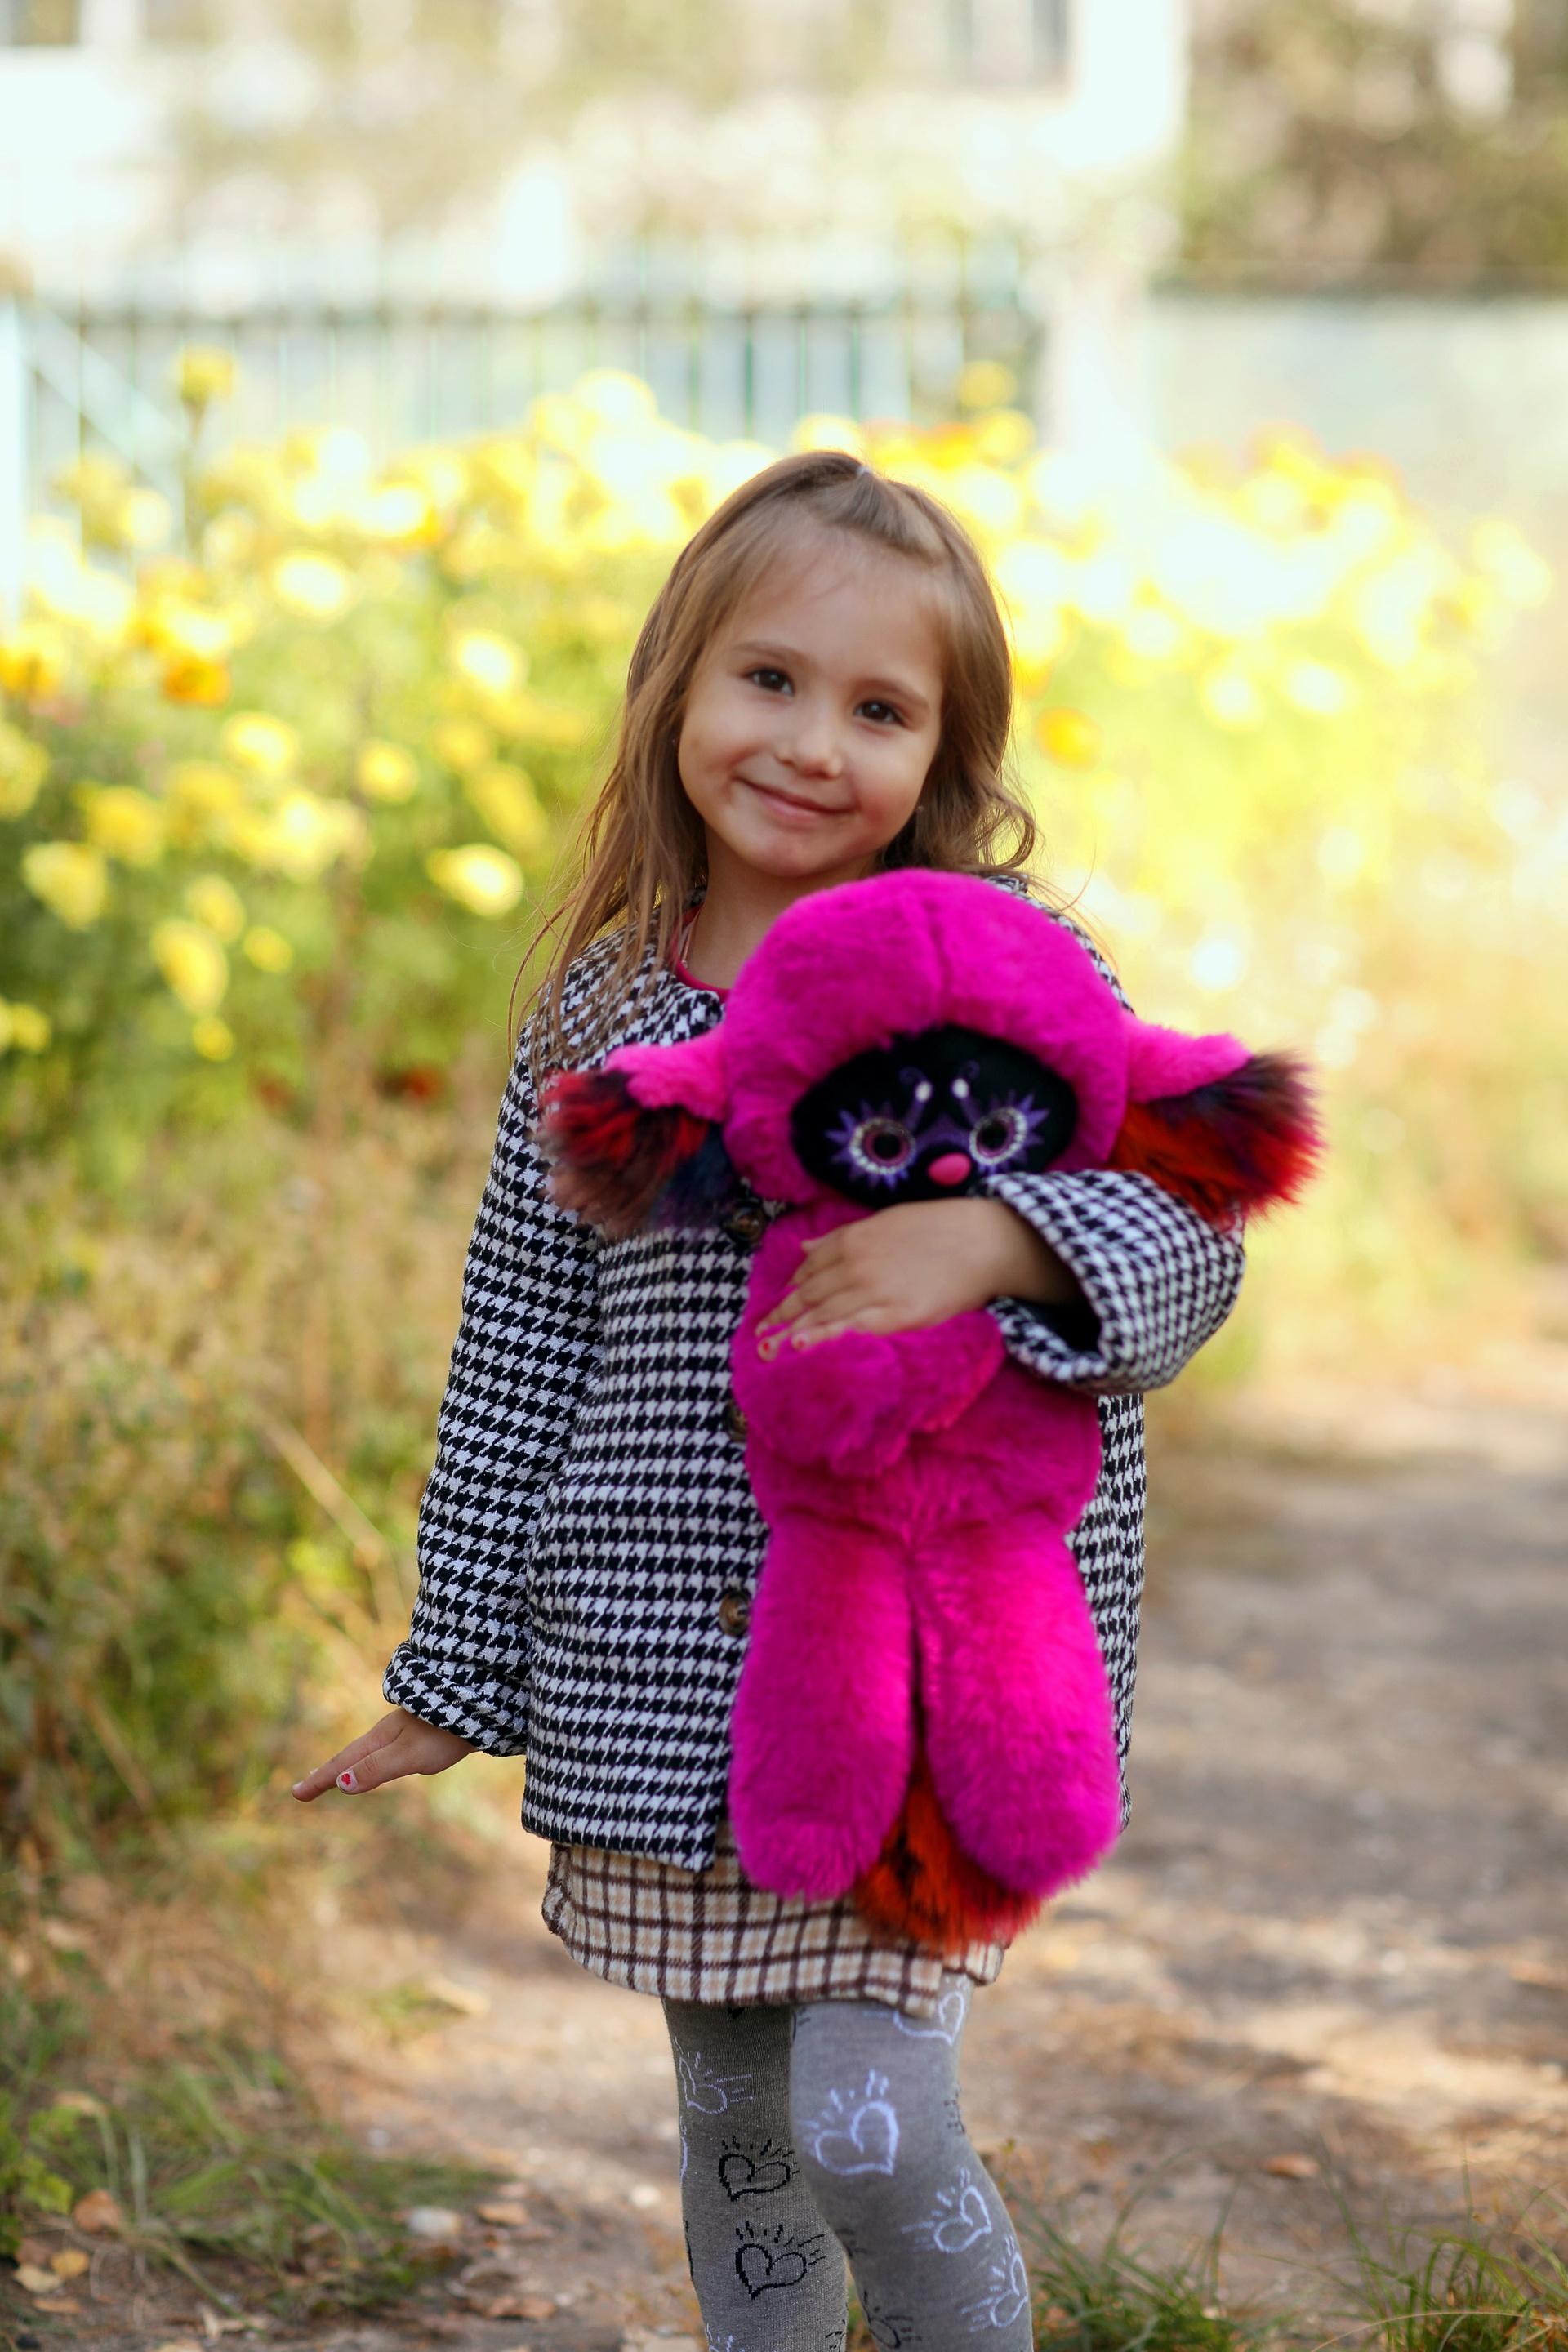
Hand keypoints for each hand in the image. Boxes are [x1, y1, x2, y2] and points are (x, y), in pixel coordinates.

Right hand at [291, 1708, 474, 1801]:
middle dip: (328, 1773)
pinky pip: (387, 1751)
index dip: (320, 1780)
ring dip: (349, 1766)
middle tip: (306, 1788)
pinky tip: (383, 1762)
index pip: (343, 1764)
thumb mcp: (408, 1754)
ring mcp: (406, 1731)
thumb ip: (376, 1769)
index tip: (295, 1794)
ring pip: (370, 1752)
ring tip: (338, 1777)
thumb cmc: (446, 1730)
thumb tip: (340, 1784)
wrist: (484, 1702)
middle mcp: (389, 1733)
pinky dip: (372, 1760)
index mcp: (381, 1738)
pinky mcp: (424, 1733)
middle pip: (352, 1756)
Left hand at [757, 1198, 1081, 1351]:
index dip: (792, 1289)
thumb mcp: (886, 1221)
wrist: (985, 1241)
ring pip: (822, 1313)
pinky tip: (799, 1347)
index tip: (780, 1304)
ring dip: (791, 1331)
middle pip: (810, 1294)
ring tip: (769, 1348)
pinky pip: (850, 1329)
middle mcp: (857, 1264)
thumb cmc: (941, 1228)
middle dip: (782, 1314)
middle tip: (761, 1333)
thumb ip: (842, 1236)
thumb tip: (805, 1248)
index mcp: (854, 1238)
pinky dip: (820, 1338)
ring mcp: (875, 1290)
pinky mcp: (896, 1315)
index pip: (810, 1268)